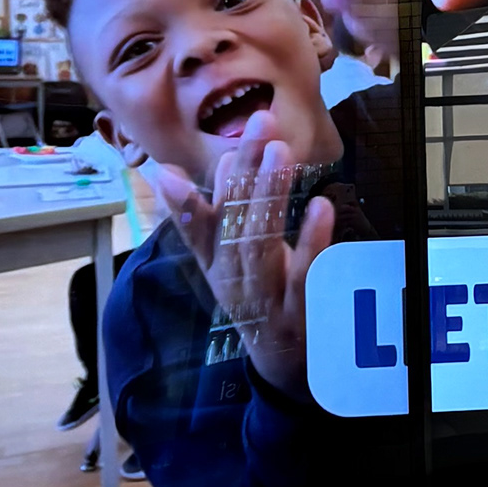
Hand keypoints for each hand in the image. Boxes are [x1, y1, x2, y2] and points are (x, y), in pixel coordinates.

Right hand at [148, 111, 334, 397]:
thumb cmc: (249, 299)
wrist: (279, 364)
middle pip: (234, 221)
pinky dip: (311, 241)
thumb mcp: (217, 262)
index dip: (203, 183)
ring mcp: (264, 295)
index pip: (204, 216)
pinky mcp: (296, 312)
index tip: (212, 141)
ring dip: (271, 196)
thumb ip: (195, 218)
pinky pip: (302, 274)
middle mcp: (233, 276)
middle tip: (261, 122)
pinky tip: (321, 207)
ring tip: (281, 152)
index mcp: (214, 260)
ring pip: (261, 243)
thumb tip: (166, 172)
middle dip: (245, 171)